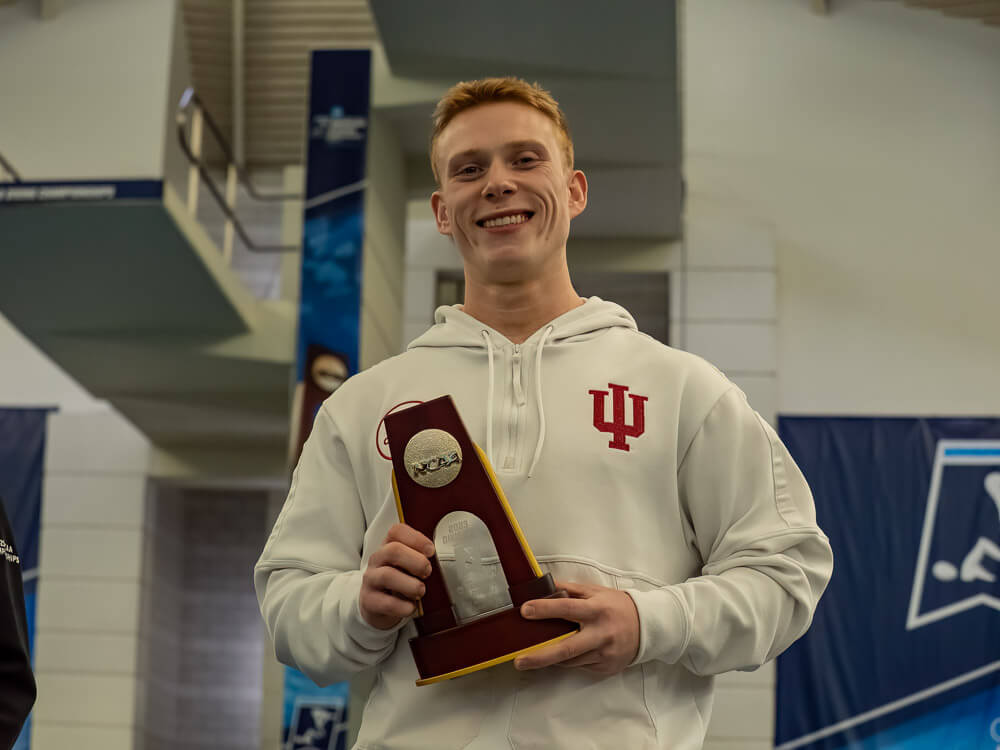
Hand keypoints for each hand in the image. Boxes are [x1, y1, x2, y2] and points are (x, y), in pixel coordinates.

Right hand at [359, 523, 434, 629]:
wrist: (377, 605)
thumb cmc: (398, 582)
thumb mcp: (407, 566)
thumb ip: (421, 559)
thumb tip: (443, 562)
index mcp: (389, 546)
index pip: (396, 532)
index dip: (416, 538)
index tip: (431, 550)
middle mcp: (378, 560)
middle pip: (393, 550)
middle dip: (416, 561)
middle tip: (428, 572)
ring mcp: (371, 580)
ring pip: (387, 575)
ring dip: (410, 584)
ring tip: (420, 591)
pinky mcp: (369, 601)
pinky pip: (385, 602)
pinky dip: (402, 606)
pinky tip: (410, 607)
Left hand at [514, 580, 639, 674]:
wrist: (647, 627)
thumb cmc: (617, 606)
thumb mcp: (595, 592)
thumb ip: (570, 590)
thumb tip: (544, 586)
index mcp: (597, 610)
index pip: (567, 609)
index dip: (545, 609)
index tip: (525, 611)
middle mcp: (600, 634)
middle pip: (566, 649)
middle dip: (540, 656)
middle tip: (519, 661)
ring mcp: (604, 654)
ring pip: (570, 661)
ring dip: (551, 658)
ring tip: (535, 656)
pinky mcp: (606, 668)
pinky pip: (580, 666)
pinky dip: (568, 661)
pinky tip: (565, 655)